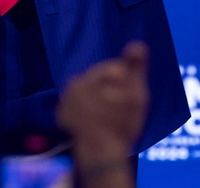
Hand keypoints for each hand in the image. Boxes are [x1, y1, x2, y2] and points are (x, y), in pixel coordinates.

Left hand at [56, 42, 149, 167]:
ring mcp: (65, 101)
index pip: (114, 69)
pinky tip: (97, 123)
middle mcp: (73, 85)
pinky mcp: (62, 117)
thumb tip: (137, 43)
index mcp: (90, 76)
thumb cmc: (121, 124)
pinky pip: (80, 107)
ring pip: (90, 93)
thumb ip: (135, 67)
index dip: (126, 82)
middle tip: (121, 110)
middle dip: (111, 90)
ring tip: (110, 118)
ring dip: (100, 101)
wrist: (100, 156)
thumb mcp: (136, 94)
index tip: (130, 98)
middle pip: (100, 81)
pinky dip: (88, 113)